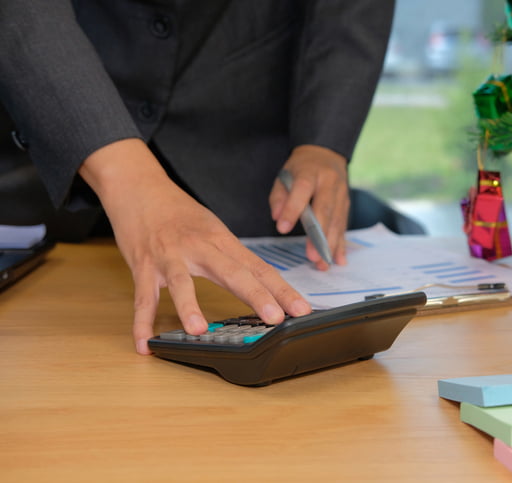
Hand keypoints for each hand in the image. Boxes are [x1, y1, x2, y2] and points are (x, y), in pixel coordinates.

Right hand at [79, 139, 311, 353]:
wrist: (139, 186)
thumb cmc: (180, 213)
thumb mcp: (212, 230)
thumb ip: (231, 257)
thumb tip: (258, 284)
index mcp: (222, 240)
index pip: (258, 267)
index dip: (282, 289)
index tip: (302, 308)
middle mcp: (200, 246)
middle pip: (232, 273)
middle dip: (257, 296)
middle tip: (276, 318)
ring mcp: (169, 255)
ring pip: (181, 282)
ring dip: (189, 306)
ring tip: (199, 331)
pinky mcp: (142, 264)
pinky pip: (143, 296)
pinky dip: (142, 321)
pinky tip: (144, 342)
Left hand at [269, 144, 348, 269]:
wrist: (326, 154)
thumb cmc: (301, 169)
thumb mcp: (284, 175)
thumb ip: (279, 196)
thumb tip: (278, 219)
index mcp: (311, 172)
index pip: (302, 190)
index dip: (293, 209)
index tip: (283, 229)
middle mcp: (330, 182)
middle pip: (325, 210)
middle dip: (319, 236)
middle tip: (312, 257)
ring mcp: (342, 194)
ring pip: (337, 221)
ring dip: (331, 245)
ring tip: (323, 264)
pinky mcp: (347, 205)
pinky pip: (344, 226)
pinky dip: (341, 244)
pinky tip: (339, 260)